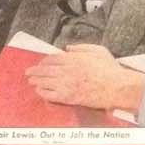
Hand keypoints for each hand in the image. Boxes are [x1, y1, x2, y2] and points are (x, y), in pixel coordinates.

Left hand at [26, 44, 144, 114]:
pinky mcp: (68, 97)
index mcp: (74, 58)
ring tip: (30, 81)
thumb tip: (68, 48)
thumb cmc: (109, 69)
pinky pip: (50, 94)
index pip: (53, 58)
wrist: (115, 87)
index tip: (42, 62)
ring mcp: (66, 84)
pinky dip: (42, 92)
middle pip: (45, 69)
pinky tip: (39, 91)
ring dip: (36, 80)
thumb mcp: (98, 50)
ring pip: (45, 81)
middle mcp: (67, 70)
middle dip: (35, 70)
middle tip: (28, 72)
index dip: (45, 60)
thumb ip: (81, 47)